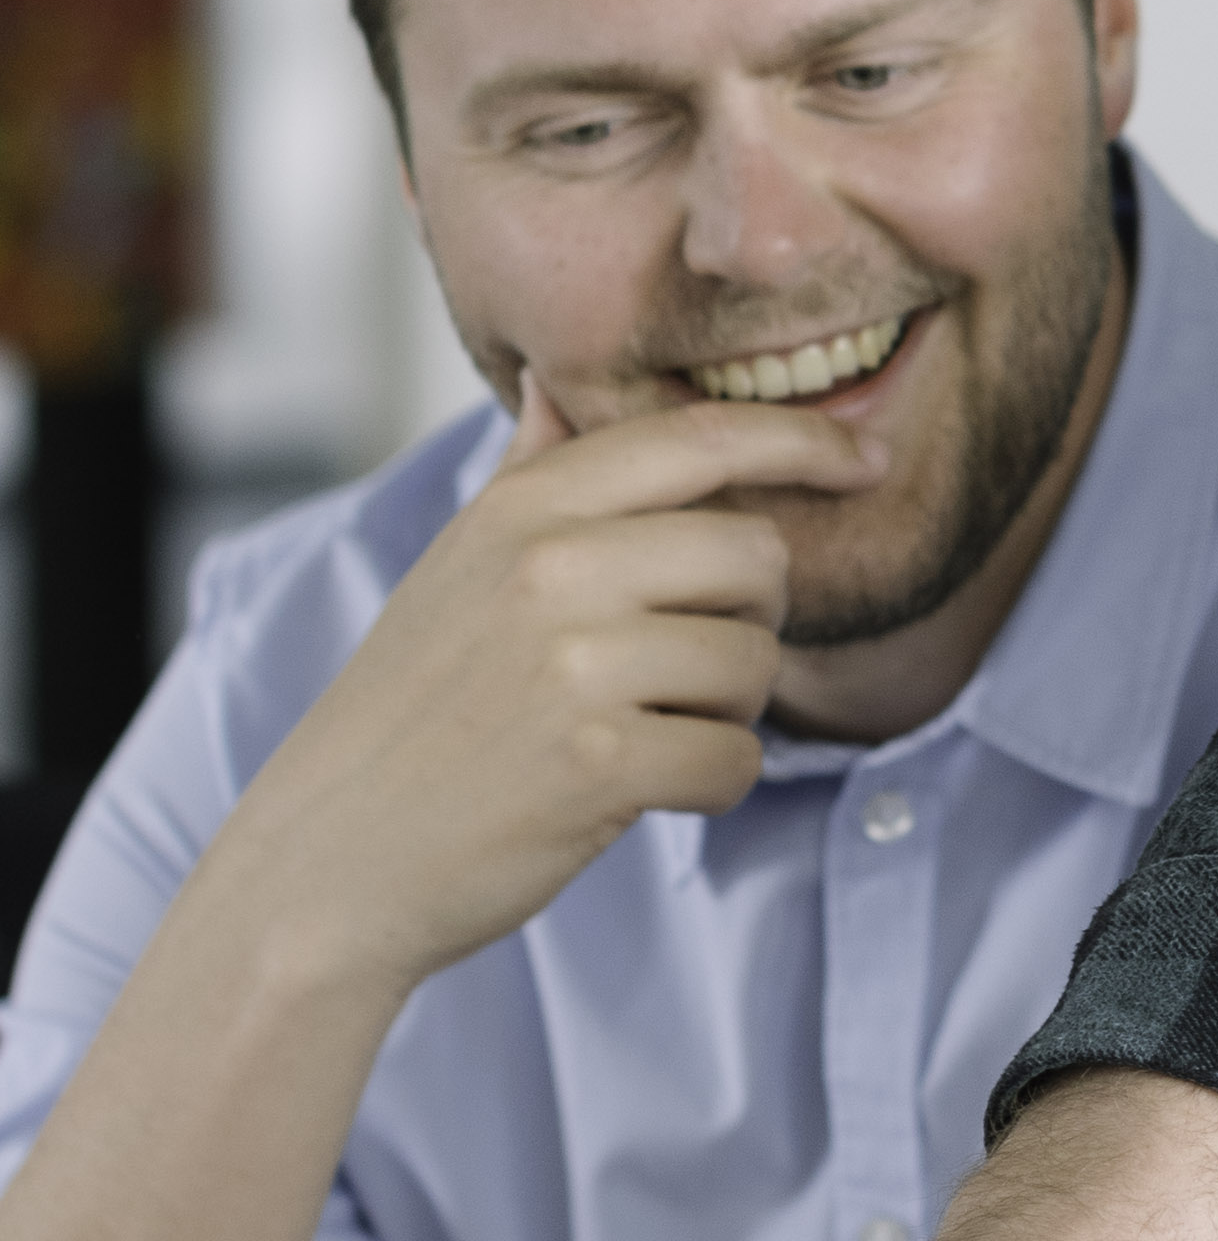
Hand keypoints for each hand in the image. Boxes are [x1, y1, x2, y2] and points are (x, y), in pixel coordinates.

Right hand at [233, 374, 882, 1003]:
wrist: (331, 859)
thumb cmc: (413, 711)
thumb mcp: (453, 570)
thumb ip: (527, 477)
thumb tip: (550, 381)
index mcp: (521, 510)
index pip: (699, 438)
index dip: (802, 439)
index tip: (863, 455)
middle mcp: (550, 567)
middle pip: (755, 554)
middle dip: (750, 615)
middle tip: (682, 665)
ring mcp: (574, 663)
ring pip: (755, 662)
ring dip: (725, 710)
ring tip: (640, 727)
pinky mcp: (599, 761)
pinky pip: (736, 759)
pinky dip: (708, 784)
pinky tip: (638, 788)